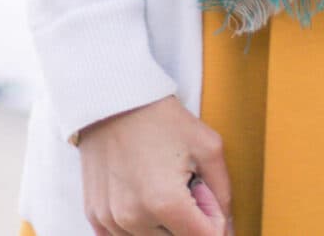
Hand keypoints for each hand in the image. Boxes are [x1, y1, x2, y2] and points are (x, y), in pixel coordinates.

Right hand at [76, 93, 233, 235]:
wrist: (114, 100)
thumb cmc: (162, 118)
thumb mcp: (207, 145)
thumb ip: (223, 193)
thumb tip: (228, 230)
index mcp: (166, 202)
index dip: (213, 220)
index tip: (205, 194)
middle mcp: (134, 218)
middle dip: (188, 220)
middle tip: (184, 184)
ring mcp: (111, 220)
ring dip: (163, 223)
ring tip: (162, 184)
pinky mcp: (95, 216)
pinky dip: (140, 223)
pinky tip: (142, 194)